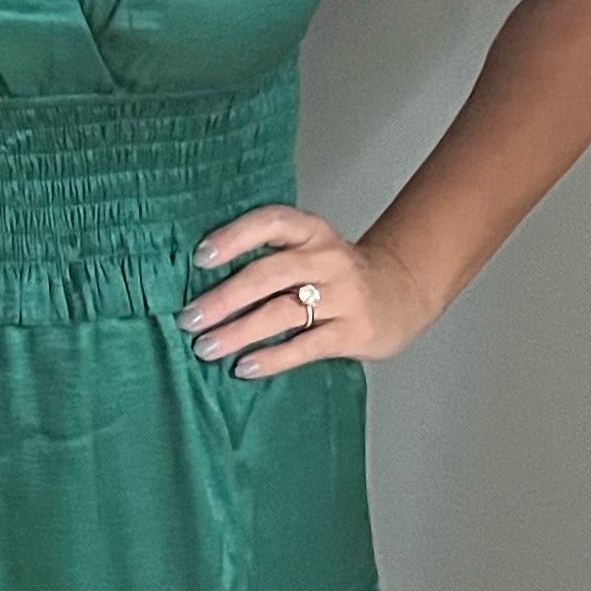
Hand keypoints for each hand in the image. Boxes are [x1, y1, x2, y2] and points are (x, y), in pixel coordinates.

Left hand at [176, 205, 437, 375]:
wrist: (402, 293)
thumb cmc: (336, 275)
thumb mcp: (309, 251)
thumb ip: (268, 259)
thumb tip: (199, 287)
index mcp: (311, 231)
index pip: (271, 223)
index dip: (234, 237)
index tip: (200, 258)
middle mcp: (328, 258)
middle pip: (270, 274)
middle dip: (224, 298)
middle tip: (189, 320)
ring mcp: (344, 295)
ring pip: (283, 312)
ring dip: (238, 332)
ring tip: (206, 348)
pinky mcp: (354, 331)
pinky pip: (306, 346)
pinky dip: (272, 358)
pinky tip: (244, 367)